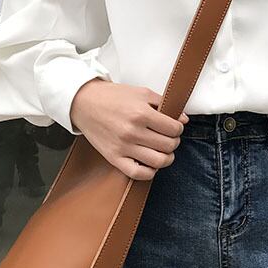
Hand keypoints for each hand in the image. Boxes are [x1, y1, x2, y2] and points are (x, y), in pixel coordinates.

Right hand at [69, 78, 188, 180]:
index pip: (174, 129)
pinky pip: (138, 174)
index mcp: (141, 114)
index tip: (175, 127)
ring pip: (158, 161)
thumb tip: (183, 119)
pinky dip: (150, 172)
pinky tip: (151, 163)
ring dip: (167, 157)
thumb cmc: (113, 97)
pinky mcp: (114, 158)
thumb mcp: (141, 93)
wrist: (84, 103)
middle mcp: (132, 132)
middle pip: (169, 146)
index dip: (178, 128)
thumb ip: (164, 104)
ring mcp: (123, 147)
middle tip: (169, 137)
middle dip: (174, 141)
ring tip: (163, 150)